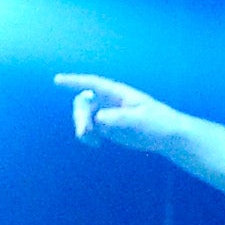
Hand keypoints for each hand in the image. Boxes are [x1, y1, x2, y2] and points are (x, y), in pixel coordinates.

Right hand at [56, 72, 177, 150]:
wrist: (166, 136)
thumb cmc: (158, 122)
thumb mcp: (141, 119)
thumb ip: (120, 118)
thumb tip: (98, 118)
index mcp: (118, 93)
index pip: (93, 84)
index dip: (74, 81)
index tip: (57, 80)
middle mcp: (110, 101)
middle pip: (84, 102)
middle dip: (79, 116)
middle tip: (84, 132)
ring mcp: (108, 114)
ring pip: (84, 116)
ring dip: (81, 127)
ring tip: (92, 140)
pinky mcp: (108, 127)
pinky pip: (89, 128)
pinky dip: (87, 136)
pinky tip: (96, 144)